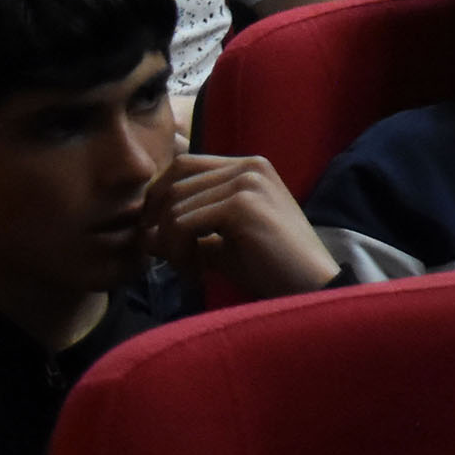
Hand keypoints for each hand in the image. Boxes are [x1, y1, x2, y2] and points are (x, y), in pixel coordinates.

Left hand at [143, 152, 335, 298]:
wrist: (310, 288)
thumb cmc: (271, 268)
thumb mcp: (222, 242)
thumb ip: (188, 230)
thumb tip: (145, 234)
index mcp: (249, 167)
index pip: (184, 166)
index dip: (160, 198)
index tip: (159, 237)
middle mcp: (249, 166)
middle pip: (174, 182)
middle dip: (158, 221)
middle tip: (167, 257)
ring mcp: (247, 182)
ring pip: (174, 206)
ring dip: (169, 244)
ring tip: (188, 270)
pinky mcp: (242, 205)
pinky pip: (182, 224)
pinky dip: (177, 252)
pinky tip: (194, 273)